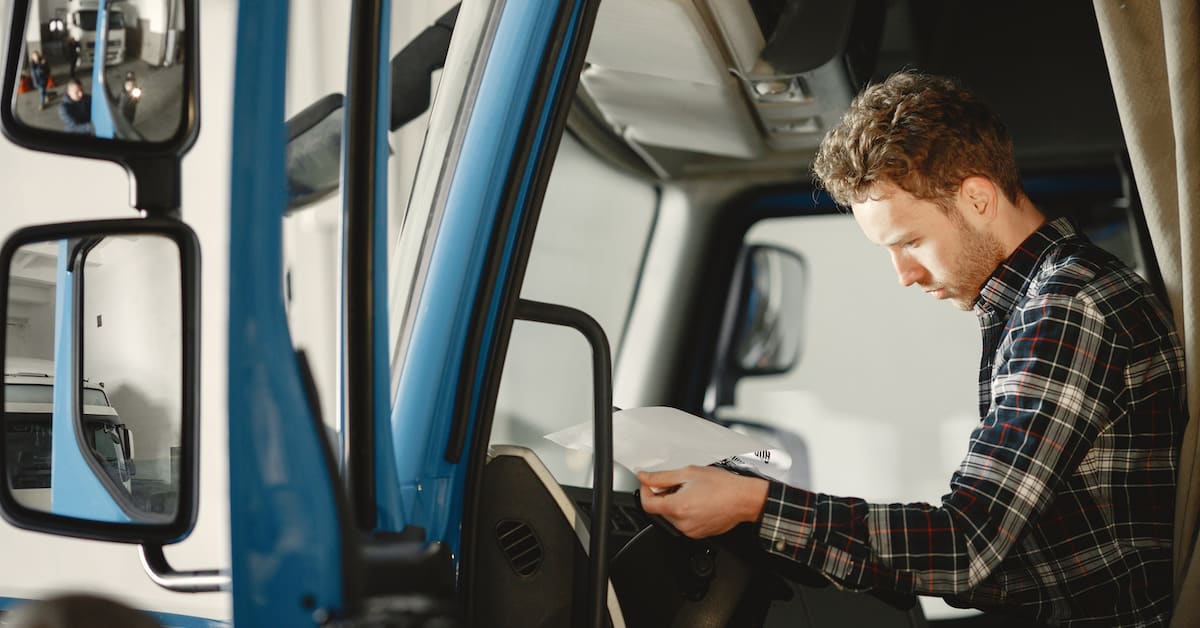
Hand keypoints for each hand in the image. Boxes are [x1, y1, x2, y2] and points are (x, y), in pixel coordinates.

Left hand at [638, 466, 768, 538]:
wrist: (744, 499)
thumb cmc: (723, 486)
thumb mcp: (689, 473)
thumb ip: (662, 477)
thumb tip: (645, 477)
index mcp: (678, 507)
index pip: (647, 504)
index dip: (646, 491)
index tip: (650, 483)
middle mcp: (682, 523)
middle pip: (659, 510)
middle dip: (663, 496)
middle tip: (676, 484)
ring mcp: (691, 531)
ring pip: (672, 517)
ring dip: (675, 504)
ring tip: (690, 492)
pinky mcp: (698, 534)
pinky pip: (684, 523)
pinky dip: (685, 512)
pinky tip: (697, 501)